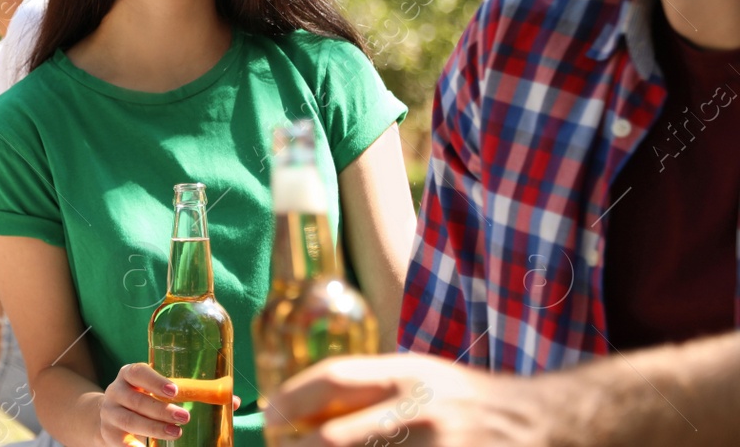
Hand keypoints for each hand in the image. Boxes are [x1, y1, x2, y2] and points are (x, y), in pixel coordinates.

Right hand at [100, 363, 194, 446]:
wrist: (110, 415)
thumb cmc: (142, 399)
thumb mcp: (152, 390)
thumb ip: (180, 392)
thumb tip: (227, 398)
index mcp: (128, 375)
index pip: (138, 372)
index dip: (155, 381)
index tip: (174, 391)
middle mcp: (115, 392)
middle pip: (136, 400)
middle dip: (161, 410)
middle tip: (185, 417)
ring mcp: (110, 413)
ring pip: (131, 421)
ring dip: (155, 428)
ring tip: (176, 433)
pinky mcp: (109, 433)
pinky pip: (121, 442)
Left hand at [267, 354, 548, 446]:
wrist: (543, 423)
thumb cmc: (470, 402)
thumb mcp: (423, 377)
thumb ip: (371, 388)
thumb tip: (303, 411)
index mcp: (410, 375)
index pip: (332, 380)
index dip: (291, 399)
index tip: (270, 415)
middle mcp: (421, 411)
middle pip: (332, 439)